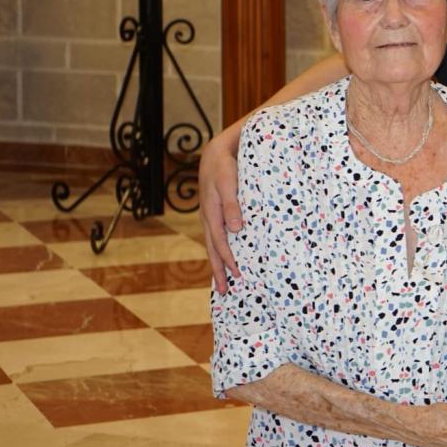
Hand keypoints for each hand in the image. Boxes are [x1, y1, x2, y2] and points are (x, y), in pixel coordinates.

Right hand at [199, 128, 243, 292]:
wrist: (215, 154)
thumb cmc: (224, 168)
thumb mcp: (229, 183)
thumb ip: (232, 205)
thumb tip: (236, 230)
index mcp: (212, 214)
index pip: (220, 244)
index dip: (228, 260)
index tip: (238, 275)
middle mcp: (208, 219)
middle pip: (214, 250)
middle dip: (220, 271)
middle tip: (227, 292)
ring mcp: (210, 217)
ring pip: (214, 246)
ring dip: (219, 264)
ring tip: (224, 284)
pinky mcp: (214, 214)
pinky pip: (216, 237)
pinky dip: (220, 251)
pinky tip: (226, 258)